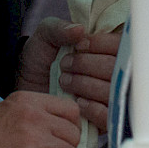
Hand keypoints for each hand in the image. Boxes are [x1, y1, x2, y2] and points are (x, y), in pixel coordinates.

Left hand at [18, 17, 119, 132]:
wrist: (28, 85)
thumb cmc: (43, 56)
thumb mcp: (47, 35)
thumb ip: (60, 28)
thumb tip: (79, 30)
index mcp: (110, 48)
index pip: (121, 45)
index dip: (100, 45)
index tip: (78, 46)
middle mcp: (116, 72)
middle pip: (118, 69)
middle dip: (88, 66)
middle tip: (65, 65)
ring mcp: (112, 96)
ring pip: (113, 92)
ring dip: (86, 85)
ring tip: (65, 81)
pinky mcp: (105, 118)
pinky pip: (109, 115)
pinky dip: (93, 109)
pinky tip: (78, 102)